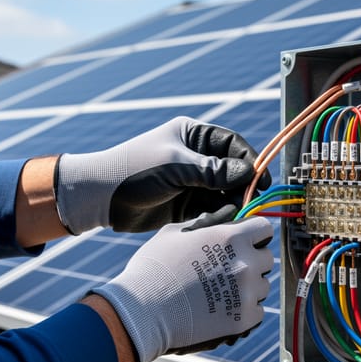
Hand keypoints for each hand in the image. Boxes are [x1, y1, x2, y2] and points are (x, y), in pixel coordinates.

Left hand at [54, 116, 271, 233]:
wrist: (100, 198)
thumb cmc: (133, 170)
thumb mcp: (175, 166)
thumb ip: (212, 170)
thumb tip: (248, 173)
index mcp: (193, 135)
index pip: (233, 145)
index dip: (249, 162)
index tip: (260, 182)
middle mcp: (197, 157)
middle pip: (232, 173)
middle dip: (239, 190)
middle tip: (244, 206)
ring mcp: (193, 182)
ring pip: (224, 195)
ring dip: (226, 207)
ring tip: (220, 219)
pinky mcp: (187, 205)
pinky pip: (211, 211)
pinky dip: (214, 219)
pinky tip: (207, 226)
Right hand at [91, 208, 273, 361]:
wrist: (143, 311)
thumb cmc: (153, 269)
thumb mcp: (174, 233)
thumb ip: (203, 223)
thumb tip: (217, 219)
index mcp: (231, 237)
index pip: (264, 228)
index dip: (254, 234)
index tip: (246, 241)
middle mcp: (245, 262)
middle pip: (266, 258)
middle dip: (252, 261)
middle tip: (229, 269)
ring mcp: (247, 292)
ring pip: (263, 286)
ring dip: (249, 287)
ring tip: (223, 291)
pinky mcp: (244, 318)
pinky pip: (258, 311)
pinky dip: (246, 311)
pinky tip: (225, 309)